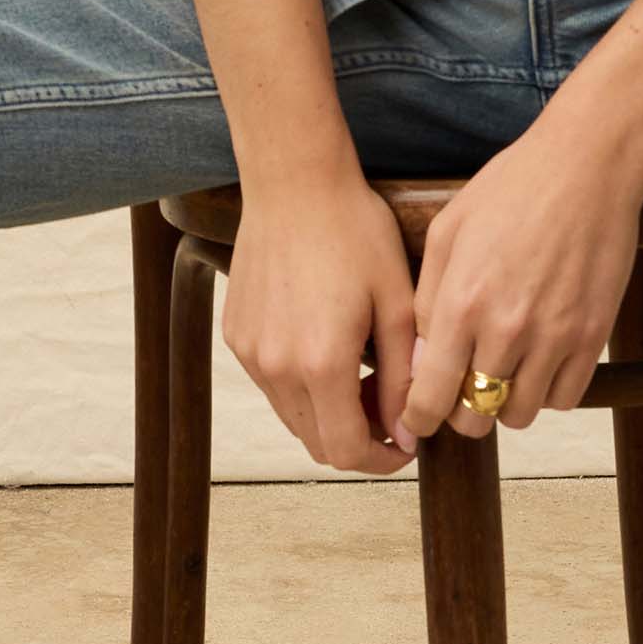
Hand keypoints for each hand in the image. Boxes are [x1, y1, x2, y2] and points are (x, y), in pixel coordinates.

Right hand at [219, 173, 422, 473]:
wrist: (294, 183)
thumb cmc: (355, 232)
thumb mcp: (396, 303)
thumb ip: (403, 377)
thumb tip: (407, 433)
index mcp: (322, 364)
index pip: (345, 452)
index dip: (380, 459)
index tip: (405, 444)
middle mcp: (276, 368)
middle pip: (316, 443)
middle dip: (357, 438)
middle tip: (388, 405)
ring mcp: (250, 354)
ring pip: (292, 417)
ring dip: (328, 413)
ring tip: (360, 375)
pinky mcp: (235, 335)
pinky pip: (271, 384)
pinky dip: (300, 385)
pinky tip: (325, 347)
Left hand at [392, 119, 642, 442]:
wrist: (587, 165)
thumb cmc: (511, 189)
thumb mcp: (447, 232)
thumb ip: (426, 299)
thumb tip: (419, 358)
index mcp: (461, 303)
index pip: (430, 396)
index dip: (417, 420)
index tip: (416, 421)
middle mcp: (506, 329)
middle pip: (475, 416)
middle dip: (461, 412)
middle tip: (463, 390)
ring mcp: (555, 336)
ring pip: (521, 415)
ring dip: (506, 402)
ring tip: (504, 371)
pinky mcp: (593, 336)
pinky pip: (566, 399)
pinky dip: (549, 390)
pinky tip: (540, 360)